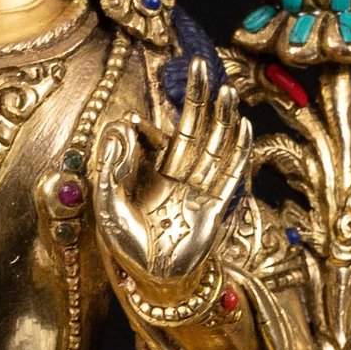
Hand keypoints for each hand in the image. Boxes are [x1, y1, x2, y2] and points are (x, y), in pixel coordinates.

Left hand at [95, 59, 251, 287]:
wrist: (155, 285)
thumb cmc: (130, 251)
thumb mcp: (109, 206)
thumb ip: (113, 167)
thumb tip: (118, 127)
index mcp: (152, 179)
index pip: (158, 140)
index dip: (152, 123)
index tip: (139, 112)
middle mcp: (179, 181)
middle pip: (193, 131)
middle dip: (198, 99)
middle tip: (201, 64)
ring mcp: (199, 192)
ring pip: (214, 146)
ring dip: (221, 118)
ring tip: (226, 87)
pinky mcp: (214, 208)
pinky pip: (228, 173)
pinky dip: (236, 149)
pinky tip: (240, 125)